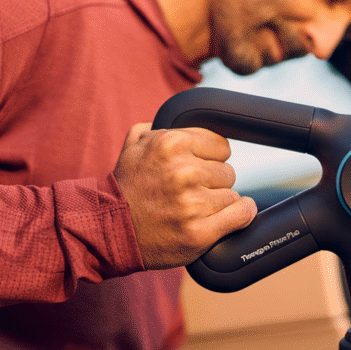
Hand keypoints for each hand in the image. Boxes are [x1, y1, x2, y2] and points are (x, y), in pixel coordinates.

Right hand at [114, 123, 256, 268]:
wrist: (109, 230)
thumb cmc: (126, 187)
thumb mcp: (134, 145)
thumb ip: (161, 127)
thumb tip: (189, 117)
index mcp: (170, 144)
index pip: (220, 145)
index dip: (209, 158)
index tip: (198, 169)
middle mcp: (183, 172)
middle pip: (227, 171)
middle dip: (212, 181)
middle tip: (190, 192)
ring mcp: (192, 204)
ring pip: (232, 194)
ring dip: (218, 202)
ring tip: (194, 209)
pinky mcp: (199, 232)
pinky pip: (241, 214)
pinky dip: (241, 214)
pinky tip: (231, 214)